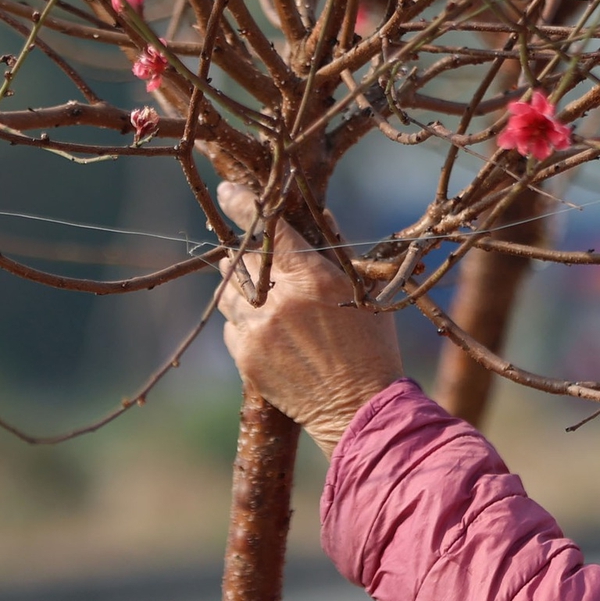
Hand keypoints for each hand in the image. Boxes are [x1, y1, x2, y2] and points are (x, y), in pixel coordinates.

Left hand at [216, 182, 401, 453]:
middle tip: (254, 255)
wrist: (360, 408)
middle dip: (244, 252)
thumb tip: (318, 213)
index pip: (268, 228)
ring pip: (227, 290)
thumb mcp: (365, 291)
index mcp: (312, 277)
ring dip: (238, 286)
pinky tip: (267, 330)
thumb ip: (337, 250)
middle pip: (241, 258)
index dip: (242, 205)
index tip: (227, 192)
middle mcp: (279, 300)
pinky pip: (229, 325)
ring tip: (262, 294)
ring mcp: (258, 330)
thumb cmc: (372, 346)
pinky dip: (241, 320)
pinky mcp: (246, 357)